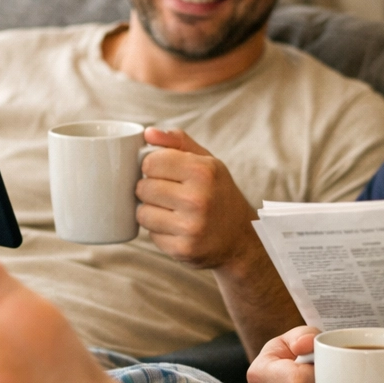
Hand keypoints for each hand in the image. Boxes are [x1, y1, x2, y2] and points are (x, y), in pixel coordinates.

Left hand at [136, 127, 258, 270]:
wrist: (241, 238)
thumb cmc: (219, 194)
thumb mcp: (208, 163)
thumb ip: (178, 142)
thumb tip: (148, 133)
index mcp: (203, 171)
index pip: (151, 162)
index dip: (153, 167)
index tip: (165, 173)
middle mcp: (198, 199)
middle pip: (143, 188)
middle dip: (150, 190)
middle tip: (169, 195)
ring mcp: (191, 227)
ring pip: (142, 213)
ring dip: (152, 212)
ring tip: (172, 212)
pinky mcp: (183, 249)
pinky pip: (151, 235)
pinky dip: (159, 232)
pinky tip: (177, 229)